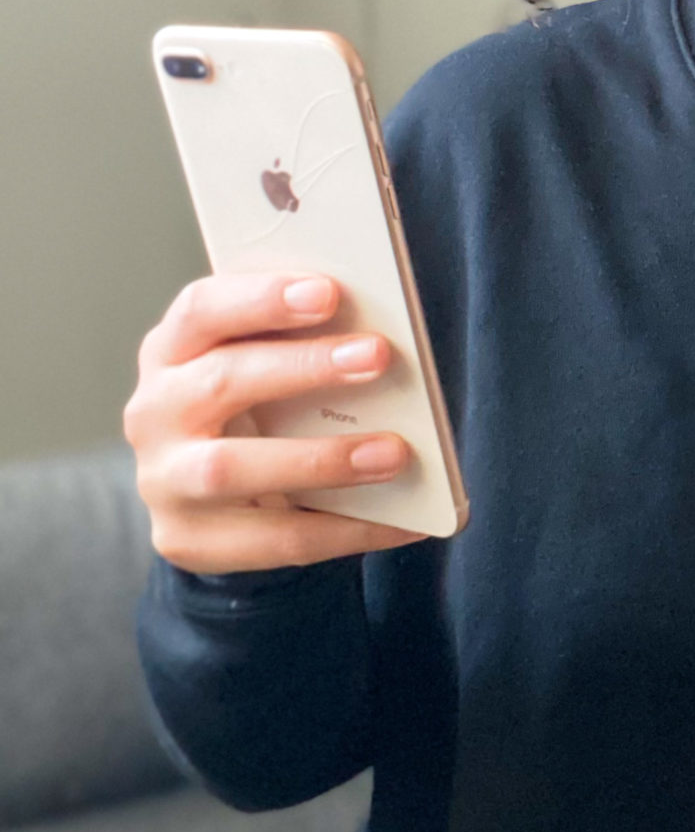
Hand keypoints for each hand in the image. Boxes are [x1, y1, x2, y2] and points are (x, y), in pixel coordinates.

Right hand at [124, 272, 427, 574]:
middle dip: (304, 367)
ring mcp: (162, 480)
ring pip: (231, 468)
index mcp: (170, 350)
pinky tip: (403, 522)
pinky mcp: (186, 540)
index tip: (328, 290)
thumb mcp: (261, 369)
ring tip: (393, 452)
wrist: (209, 502)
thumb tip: (378, 341)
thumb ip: (298, 347)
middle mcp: (153, 411)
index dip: (262, 298)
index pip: (202, 309)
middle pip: (221, 380)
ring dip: (321, 459)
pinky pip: (275, 538)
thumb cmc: (253, 410)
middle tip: (379, 356)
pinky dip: (346, 529)